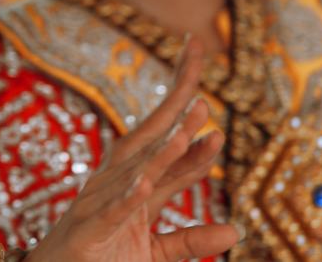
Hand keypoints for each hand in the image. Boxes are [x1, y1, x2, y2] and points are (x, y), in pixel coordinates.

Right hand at [26, 39, 238, 261]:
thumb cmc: (98, 261)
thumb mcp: (152, 251)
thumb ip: (188, 239)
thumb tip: (234, 230)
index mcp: (132, 183)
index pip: (165, 139)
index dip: (187, 113)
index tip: (209, 84)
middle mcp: (115, 184)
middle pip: (150, 138)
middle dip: (176, 109)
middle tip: (202, 79)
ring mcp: (99, 205)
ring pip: (135, 172)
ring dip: (163, 151)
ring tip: (190, 128)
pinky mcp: (88, 233)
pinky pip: (112, 212)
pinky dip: (127, 198)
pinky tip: (145, 183)